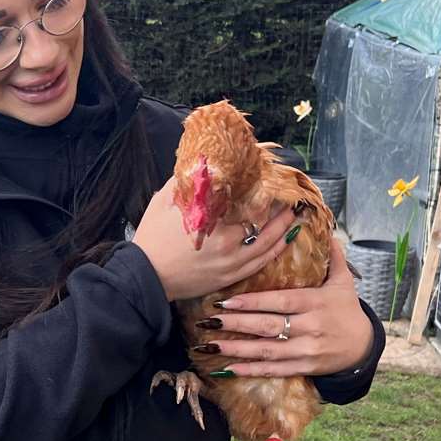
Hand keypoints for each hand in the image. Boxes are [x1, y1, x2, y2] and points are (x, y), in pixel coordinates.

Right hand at [132, 176, 295, 300]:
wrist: (145, 277)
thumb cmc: (152, 239)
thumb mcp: (164, 201)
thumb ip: (186, 182)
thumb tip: (202, 162)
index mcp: (215, 224)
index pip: (249, 205)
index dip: (266, 195)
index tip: (275, 183)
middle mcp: (229, 245)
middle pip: (264, 226)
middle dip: (281, 213)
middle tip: (293, 200)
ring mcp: (231, 264)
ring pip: (268, 247)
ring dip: (284, 232)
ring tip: (295, 218)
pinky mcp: (229, 278)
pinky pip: (260, 265)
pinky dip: (275, 252)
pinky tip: (284, 242)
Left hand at [199, 240, 373, 376]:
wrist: (364, 345)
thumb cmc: (348, 310)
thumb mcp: (343, 282)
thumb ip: (333, 258)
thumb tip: (326, 232)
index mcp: (315, 303)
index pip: (279, 301)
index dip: (251, 302)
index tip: (225, 302)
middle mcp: (310, 327)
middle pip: (267, 325)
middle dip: (235, 324)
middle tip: (208, 321)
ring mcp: (307, 350)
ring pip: (267, 350)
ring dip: (237, 349)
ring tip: (211, 345)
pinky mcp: (305, 367)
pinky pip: (275, 369)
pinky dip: (252, 370)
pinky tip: (230, 369)